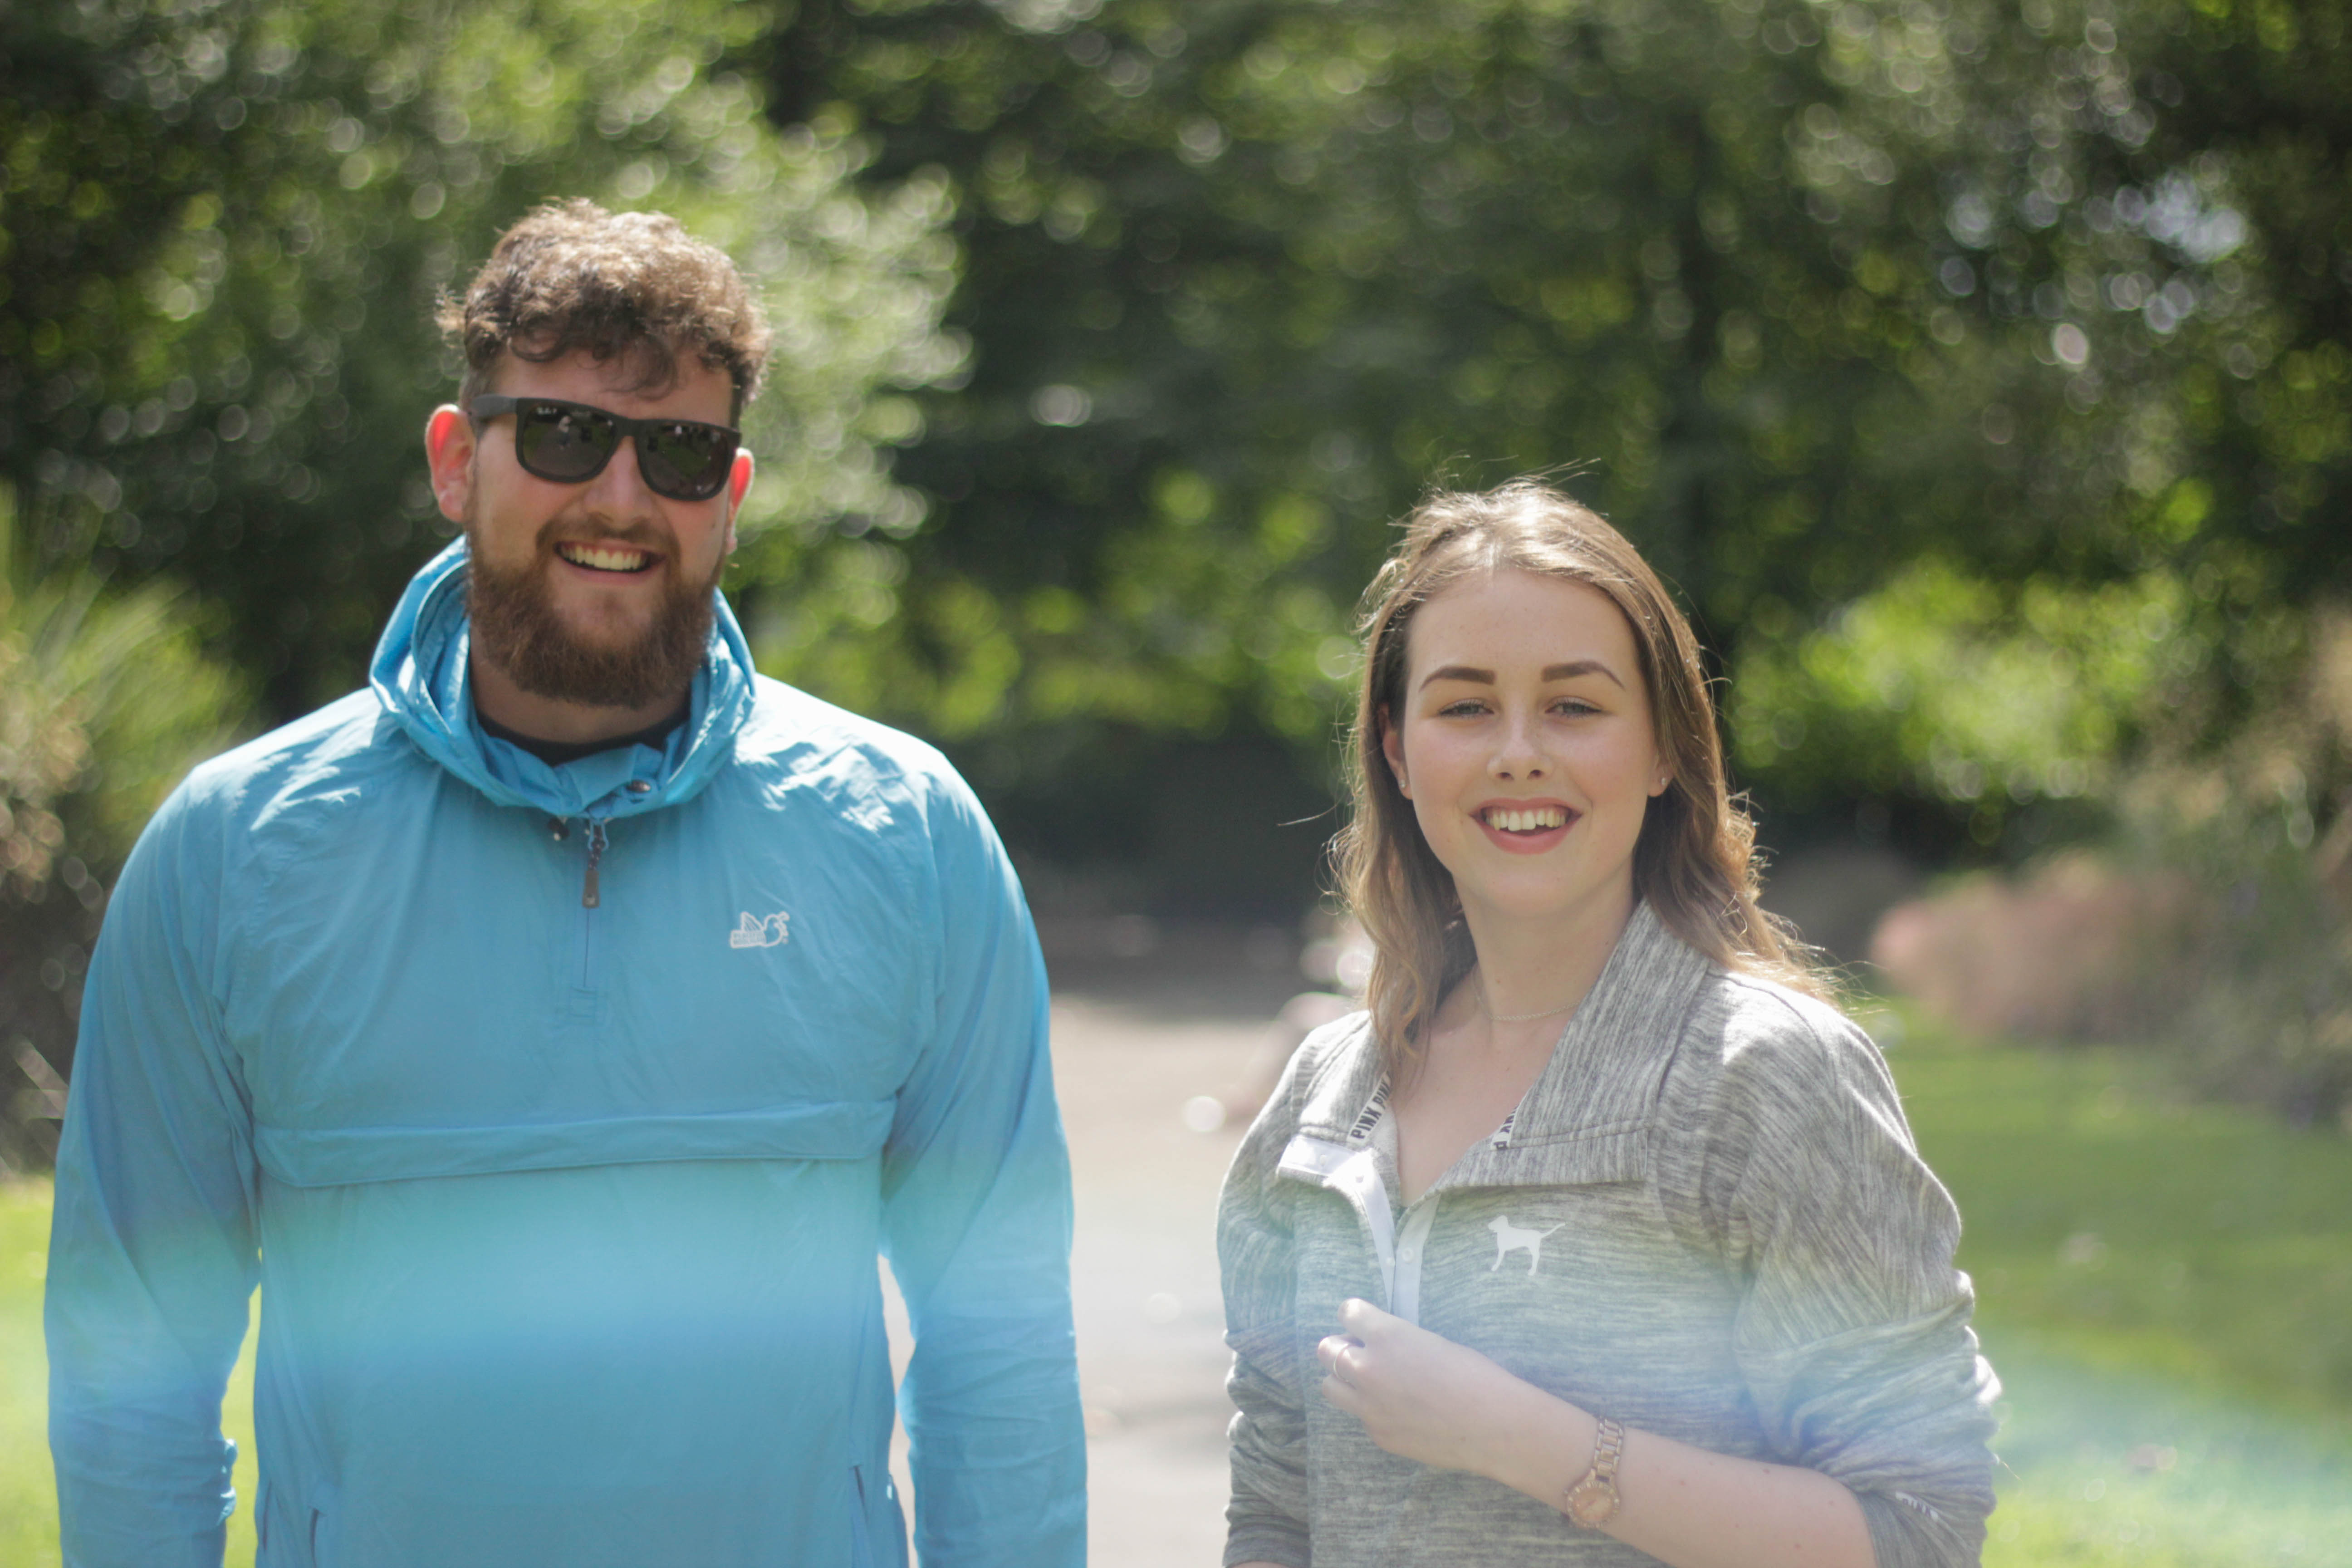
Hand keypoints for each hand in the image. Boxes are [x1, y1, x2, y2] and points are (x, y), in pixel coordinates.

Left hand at [1314, 1297, 1559, 1479]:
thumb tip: (1382, 1347)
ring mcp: (1368, 1406)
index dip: (1355, 1316)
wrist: (1491, 1425)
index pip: (1347, 1312)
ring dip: (1344, 1380)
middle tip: (1359, 1352)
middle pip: (1326, 1350)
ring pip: (1330, 1387)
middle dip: (1340, 1347)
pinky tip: (1400, 1413)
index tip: (1361, 1322)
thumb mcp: (1429, 1342)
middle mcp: (1367, 1368)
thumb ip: (1396, 1342)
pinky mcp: (1378, 1434)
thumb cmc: (1473, 1374)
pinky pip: (1361, 1417)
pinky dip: (1372, 1410)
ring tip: (1369, 1383)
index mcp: (1384, 1335)